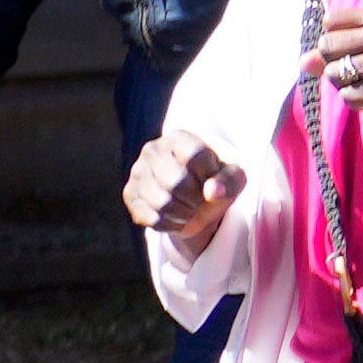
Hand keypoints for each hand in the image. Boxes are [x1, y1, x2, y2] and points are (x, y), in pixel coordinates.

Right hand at [118, 131, 240, 251]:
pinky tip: (176, 218)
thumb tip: (212, 192)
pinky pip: (151, 218)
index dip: (210, 176)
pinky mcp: (130, 194)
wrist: (194, 197)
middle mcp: (153, 150)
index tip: (214, 180)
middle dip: (196, 199)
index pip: (195, 156)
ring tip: (191, 210)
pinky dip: (170, 225)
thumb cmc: (215, 182)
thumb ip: (229, 181)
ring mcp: (138, 172)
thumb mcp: (232, 178)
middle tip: (201, 201)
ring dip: (184, 215)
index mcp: (179, 138)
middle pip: (176, 182)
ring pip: (162, 203)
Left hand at [296, 0, 362, 151]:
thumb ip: (337, 52)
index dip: (333, 41)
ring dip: (345, 85)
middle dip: (334, 64)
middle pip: (326, 45)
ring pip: (332, 72)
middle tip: (361, 73)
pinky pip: (346, 96)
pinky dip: (357, 102)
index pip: (330, 20)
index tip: (353, 52)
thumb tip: (302, 63)